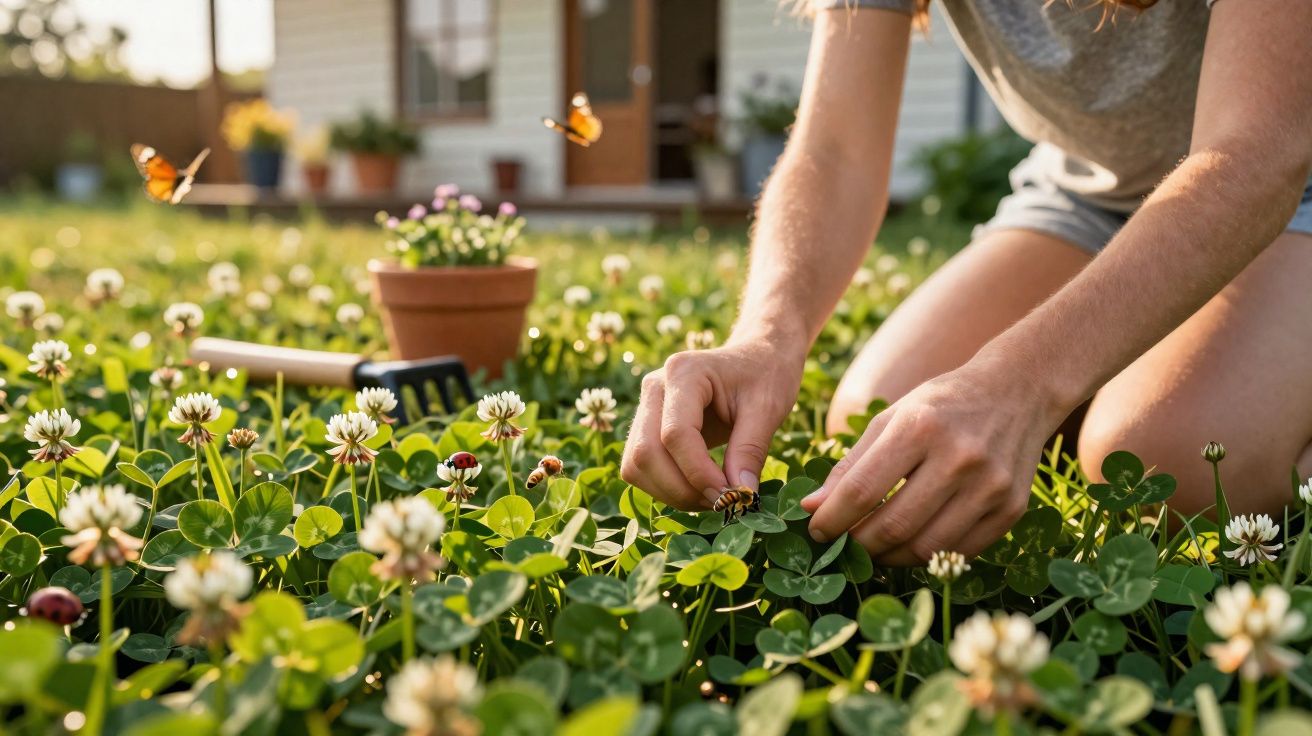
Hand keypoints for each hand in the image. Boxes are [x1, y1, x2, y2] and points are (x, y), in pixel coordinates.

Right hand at [621, 336, 804, 510]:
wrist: (758, 356)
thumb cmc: (767, 375)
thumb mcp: (769, 408)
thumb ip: (751, 450)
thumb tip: (740, 495)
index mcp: (684, 372)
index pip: (675, 434)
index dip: (699, 474)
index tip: (731, 496)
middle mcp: (655, 386)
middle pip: (645, 452)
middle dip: (681, 489)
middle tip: (722, 503)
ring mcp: (646, 405)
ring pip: (635, 465)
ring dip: (670, 492)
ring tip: (712, 497)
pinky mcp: (646, 425)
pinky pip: (639, 467)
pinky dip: (665, 487)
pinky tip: (699, 488)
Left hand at [801, 359, 1066, 564]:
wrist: (1019, 392)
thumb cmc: (942, 405)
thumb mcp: (892, 419)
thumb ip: (850, 465)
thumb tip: (810, 508)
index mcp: (921, 426)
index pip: (864, 490)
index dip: (833, 519)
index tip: (815, 530)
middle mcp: (960, 456)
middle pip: (894, 525)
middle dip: (858, 544)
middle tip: (843, 545)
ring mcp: (991, 486)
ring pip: (926, 548)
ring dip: (890, 558)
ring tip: (873, 549)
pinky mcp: (1012, 509)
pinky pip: (958, 552)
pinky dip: (927, 557)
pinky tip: (910, 545)